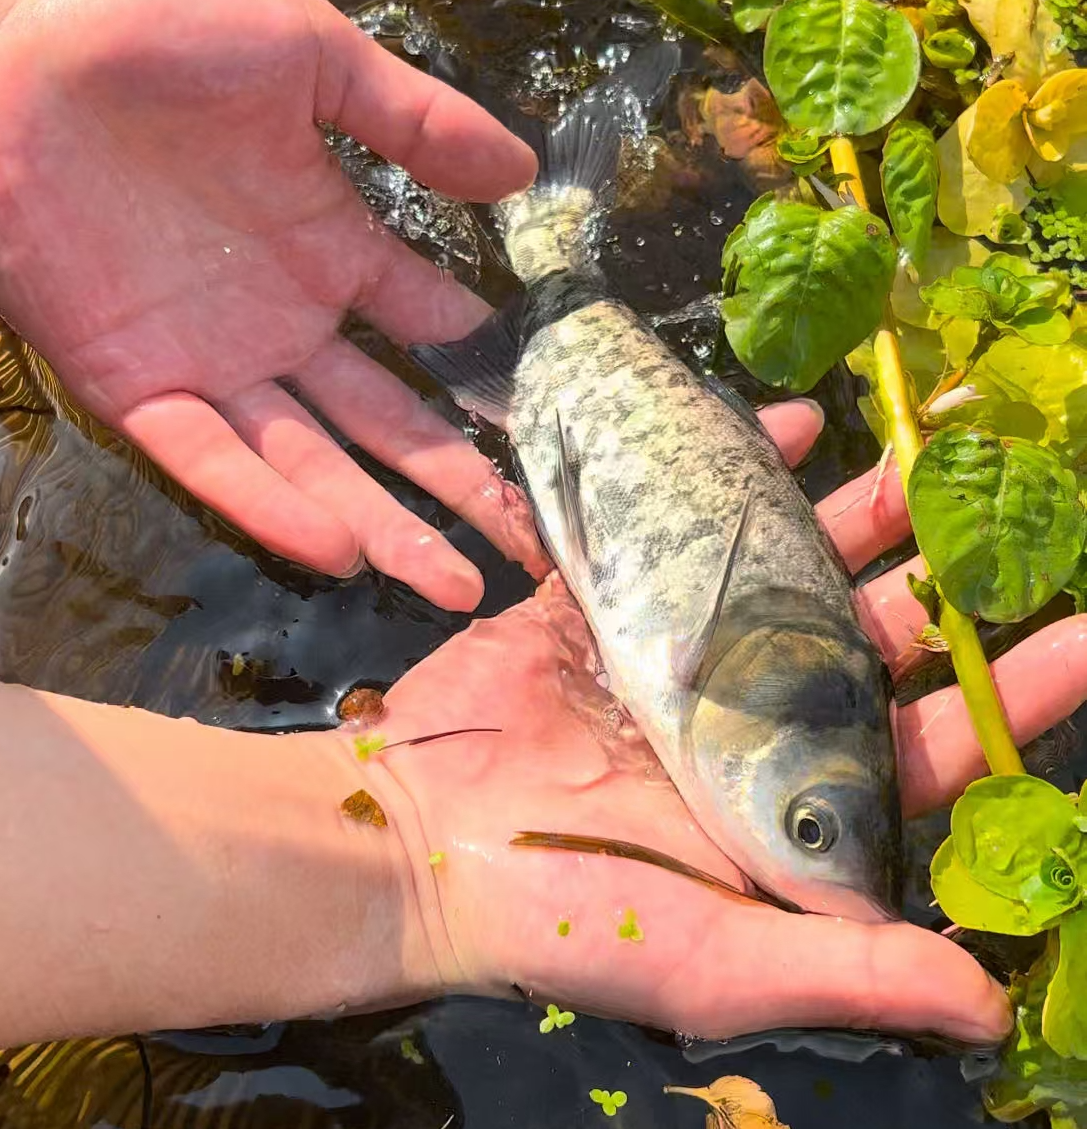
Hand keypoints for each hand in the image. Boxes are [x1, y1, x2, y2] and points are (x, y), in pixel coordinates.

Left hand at [0, 0, 540, 610]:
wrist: (4, 45)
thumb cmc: (154, 29)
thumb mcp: (309, 60)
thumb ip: (414, 121)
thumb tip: (523, 169)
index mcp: (331, 252)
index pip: (429, 334)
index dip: (486, 384)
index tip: (546, 434)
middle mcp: (285, 325)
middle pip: (385, 426)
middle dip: (454, 489)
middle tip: (519, 550)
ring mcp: (214, 364)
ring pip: (312, 464)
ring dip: (381, 525)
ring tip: (448, 581)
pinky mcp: (135, 385)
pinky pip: (212, 460)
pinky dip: (270, 505)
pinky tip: (335, 547)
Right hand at [359, 398, 1086, 1044]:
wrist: (417, 843)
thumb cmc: (564, 913)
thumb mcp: (711, 963)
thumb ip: (843, 973)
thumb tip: (991, 1006)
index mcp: (785, 812)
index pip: (921, 749)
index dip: (1005, 697)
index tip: (1079, 634)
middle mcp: (743, 729)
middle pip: (859, 644)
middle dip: (932, 584)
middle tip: (998, 509)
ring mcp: (671, 660)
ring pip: (777, 578)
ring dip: (843, 520)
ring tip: (911, 460)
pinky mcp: (600, 608)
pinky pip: (672, 534)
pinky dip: (721, 481)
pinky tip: (778, 433)